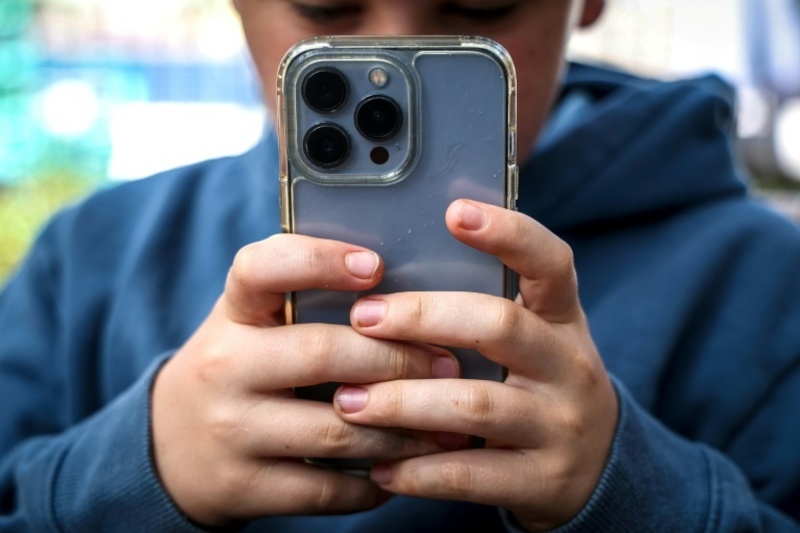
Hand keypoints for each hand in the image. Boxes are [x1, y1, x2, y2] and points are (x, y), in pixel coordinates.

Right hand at [151, 234, 461, 525]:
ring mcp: (231, 430)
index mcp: (233, 313)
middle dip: (397, 358)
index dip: (319, 261)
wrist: (170, 446)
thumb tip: (408, 294)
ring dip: (403, 429)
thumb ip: (306, 301)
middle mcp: (224, 366)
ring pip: (337, 429)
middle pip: (321, 353)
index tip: (375, 265)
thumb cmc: (240, 368)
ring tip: (446, 424)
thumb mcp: (252, 324)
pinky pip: (328, 488)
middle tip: (449, 364)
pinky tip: (406, 470)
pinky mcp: (244, 486)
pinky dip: (377, 480)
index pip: (261, 268)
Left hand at [333, 200, 618, 531]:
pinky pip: (472, 474)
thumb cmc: (537, 381)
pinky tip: (378, 467)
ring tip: (347, 400)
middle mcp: (569, 365)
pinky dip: (418, 471)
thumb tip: (385, 274)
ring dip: (403, 400)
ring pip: (476, 404)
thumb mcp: (530, 336)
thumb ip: (479, 307)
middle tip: (363, 317)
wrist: (596, 464)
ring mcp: (560, 424)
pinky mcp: (543, 480)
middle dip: (424, 318)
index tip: (454, 211)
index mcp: (561, 317)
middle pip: (499, 326)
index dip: (508, 233)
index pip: (549, 261)